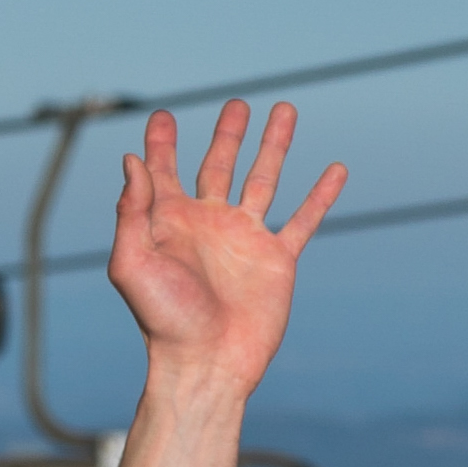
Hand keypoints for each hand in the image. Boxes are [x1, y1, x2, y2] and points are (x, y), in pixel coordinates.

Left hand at [106, 99, 340, 399]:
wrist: (205, 362)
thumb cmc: (162, 319)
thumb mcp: (132, 262)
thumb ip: (131, 211)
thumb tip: (132, 161)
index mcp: (170, 223)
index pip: (163, 172)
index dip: (161, 144)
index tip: (162, 115)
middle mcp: (208, 225)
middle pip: (218, 166)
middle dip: (228, 135)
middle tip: (238, 104)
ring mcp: (244, 239)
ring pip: (263, 180)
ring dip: (275, 146)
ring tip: (286, 111)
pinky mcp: (276, 259)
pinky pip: (303, 220)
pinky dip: (320, 195)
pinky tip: (336, 168)